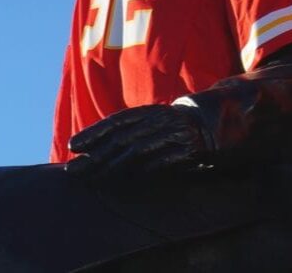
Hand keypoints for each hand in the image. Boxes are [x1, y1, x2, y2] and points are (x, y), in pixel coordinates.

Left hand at [66, 103, 212, 178]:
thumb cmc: (179, 128)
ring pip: (139, 149)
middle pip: (122, 137)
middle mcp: (161, 119)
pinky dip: (145, 170)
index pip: (117, 121)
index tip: (72, 145)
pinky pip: (164, 160)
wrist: (219, 123)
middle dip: (96, 154)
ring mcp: (175, 133)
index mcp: (150, 112)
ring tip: (95, 178)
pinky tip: (128, 180)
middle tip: (74, 168)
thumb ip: (132, 133)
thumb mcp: (156, 124)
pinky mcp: (191, 148)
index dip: (94, 132)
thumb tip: (95, 150)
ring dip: (114, 165)